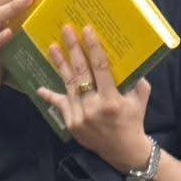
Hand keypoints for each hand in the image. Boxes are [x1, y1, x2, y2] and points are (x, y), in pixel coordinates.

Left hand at [37, 25, 154, 173]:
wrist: (122, 150)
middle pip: (80, 73)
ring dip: (60, 65)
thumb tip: (128, 54)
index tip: (86, 30)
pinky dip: (50, 96)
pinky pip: (60, 104)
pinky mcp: (71, 124)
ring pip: (68, 86)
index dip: (92, 48)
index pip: (100, 68)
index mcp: (112, 101)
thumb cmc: (134, 119)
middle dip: (72, 49)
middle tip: (66, 30)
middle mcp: (93, 109)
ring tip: (52, 47)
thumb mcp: (141, 97)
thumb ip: (136, 77)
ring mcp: (79, 117)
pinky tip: (40, 88)